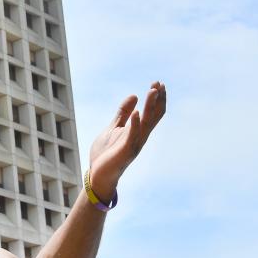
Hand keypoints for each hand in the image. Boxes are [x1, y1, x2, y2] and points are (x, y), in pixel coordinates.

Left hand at [87, 82, 166, 199]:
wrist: (97, 174)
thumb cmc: (106, 153)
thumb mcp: (114, 127)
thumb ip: (123, 113)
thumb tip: (134, 95)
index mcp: (138, 131)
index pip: (151, 113)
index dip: (156, 99)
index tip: (158, 83)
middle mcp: (140, 137)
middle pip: (153, 116)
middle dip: (156, 100)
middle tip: (160, 83)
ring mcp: (134, 144)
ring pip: (146, 123)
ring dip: (150, 107)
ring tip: (152, 91)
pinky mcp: (125, 151)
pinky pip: (132, 136)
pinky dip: (135, 124)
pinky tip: (137, 112)